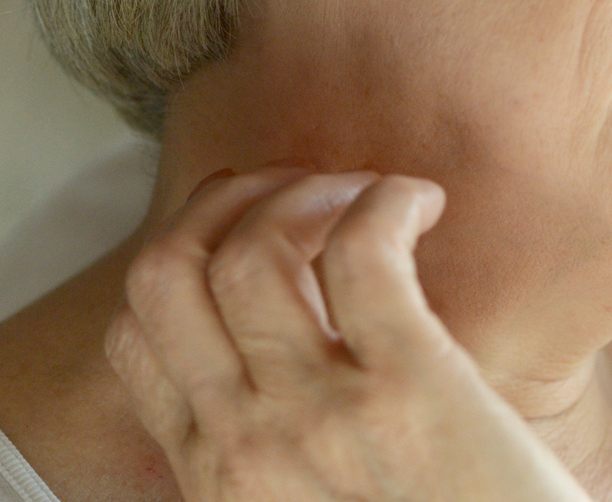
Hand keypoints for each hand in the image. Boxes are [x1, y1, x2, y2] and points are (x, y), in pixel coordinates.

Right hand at [106, 168, 591, 501]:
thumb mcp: (319, 497)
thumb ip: (284, 441)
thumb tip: (301, 326)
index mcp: (218, 476)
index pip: (137, 334)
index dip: (188, 252)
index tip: (260, 230)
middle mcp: (244, 448)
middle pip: (166, 273)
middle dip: (228, 200)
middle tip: (308, 191)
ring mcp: (320, 420)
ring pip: (250, 251)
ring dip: (312, 191)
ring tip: (373, 198)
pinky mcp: (413, 392)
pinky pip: (362, 253)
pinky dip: (387, 200)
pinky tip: (423, 206)